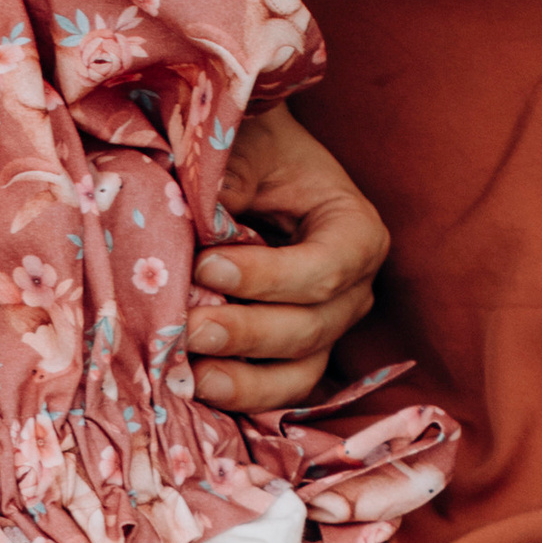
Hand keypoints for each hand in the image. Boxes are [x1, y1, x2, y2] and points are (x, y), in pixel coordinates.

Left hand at [188, 105, 387, 409]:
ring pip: (298, 374)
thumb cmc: (254, 149)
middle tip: (187, 327)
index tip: (206, 265)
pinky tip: (191, 388)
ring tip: (191, 378)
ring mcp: (325, 327)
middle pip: (312, 328)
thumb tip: (207, 222)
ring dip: (244, 382)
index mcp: (355, 233)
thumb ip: (232, 179)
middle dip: (246, 333)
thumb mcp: (247, 148)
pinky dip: (236, 394)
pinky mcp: (290, 354)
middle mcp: (352, 289)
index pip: (326, 269)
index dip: (268, 277)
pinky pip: (274, 389)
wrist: (249, 164)